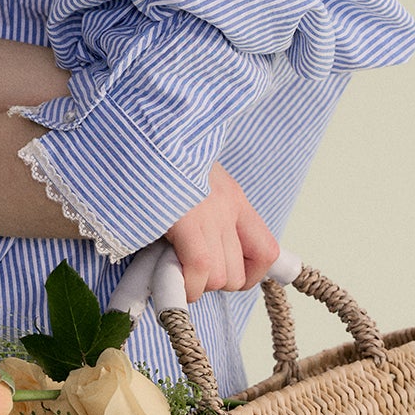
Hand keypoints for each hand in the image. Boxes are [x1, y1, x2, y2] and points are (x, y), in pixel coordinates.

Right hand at [164, 162, 279, 302]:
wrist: (147, 130)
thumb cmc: (162, 158)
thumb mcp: (194, 182)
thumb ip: (204, 211)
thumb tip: (198, 253)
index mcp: (234, 199)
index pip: (267, 251)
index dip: (249, 275)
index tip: (223, 275)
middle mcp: (228, 208)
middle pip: (237, 274)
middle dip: (211, 283)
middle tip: (186, 270)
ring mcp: (210, 214)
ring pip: (219, 277)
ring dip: (194, 284)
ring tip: (172, 266)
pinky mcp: (186, 219)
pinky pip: (198, 269)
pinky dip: (184, 284)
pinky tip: (167, 275)